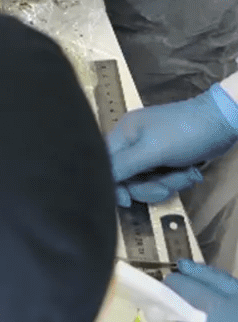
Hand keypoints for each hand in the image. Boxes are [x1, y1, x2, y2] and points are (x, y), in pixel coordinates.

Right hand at [108, 85, 237, 206]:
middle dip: (149, 185)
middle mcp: (132, 142)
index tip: (126, 200)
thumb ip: (123, 166)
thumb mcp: (152, 150)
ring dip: (167, 183)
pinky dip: (175, 179)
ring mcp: (150, 150)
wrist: (224, 121)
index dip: (112, 183)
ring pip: (146, 179)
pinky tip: (189, 172)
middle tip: (165, 188)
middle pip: (126, 176)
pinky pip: (161, 177)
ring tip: (184, 175)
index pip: (105, 164)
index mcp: (123, 134)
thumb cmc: (185, 132)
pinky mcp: (166, 158)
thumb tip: (98, 179)